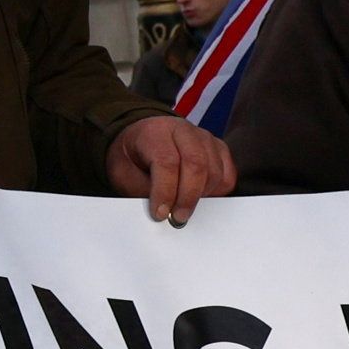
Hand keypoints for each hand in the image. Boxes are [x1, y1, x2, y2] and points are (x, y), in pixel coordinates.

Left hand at [107, 113, 233, 224]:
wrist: (142, 140)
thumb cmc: (132, 157)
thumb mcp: (122, 172)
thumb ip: (140, 189)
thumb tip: (163, 212)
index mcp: (155, 131)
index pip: (166, 161)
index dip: (165, 191)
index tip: (160, 214)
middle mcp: (184, 130)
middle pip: (196, 164)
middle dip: (188, 197)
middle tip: (178, 218)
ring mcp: (205, 138)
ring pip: (215, 171)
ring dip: (202, 197)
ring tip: (184, 209)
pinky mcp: (219, 150)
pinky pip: (227, 175)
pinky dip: (217, 192)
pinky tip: (199, 199)